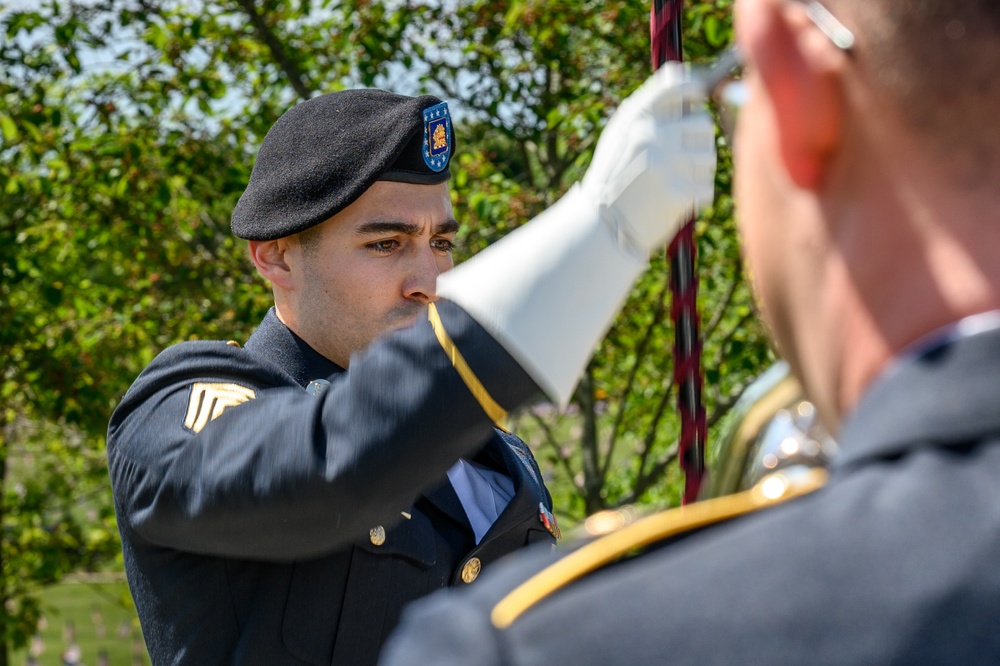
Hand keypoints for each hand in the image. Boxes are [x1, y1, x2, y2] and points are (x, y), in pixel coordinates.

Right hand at [581, 62, 716, 255]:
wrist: (602, 227)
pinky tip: (674, 201)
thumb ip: (650, 107)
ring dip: (699, 170)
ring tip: (674, 181)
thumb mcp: (620, 135)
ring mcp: (666, 164)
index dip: (696, 88)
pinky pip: (707, 187)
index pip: (679, 84)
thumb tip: (687, 77)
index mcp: (636, 118)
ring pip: (710, 155)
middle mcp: (652, 136)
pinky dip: (696, 196)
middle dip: (697, 140)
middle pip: (703, 123)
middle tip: (680, 157)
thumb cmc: (615, 177)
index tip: (699, 98)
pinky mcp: (679, 194)